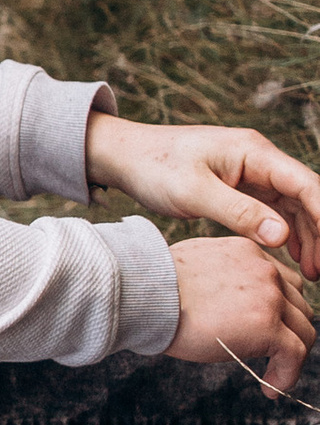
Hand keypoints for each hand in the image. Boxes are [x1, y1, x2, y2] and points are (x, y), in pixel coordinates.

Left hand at [87, 111, 319, 279]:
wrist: (124, 156)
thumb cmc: (154, 167)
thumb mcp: (195, 192)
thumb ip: (239, 213)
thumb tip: (282, 236)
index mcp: (254, 152)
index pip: (306, 184)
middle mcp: (260, 159)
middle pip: (306, 197)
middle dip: (318, 233)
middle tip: (319, 271)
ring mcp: (252, 172)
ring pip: (293, 206)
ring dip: (305, 236)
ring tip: (310, 271)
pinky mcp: (241, 186)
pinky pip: (274, 210)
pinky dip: (285, 233)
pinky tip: (290, 256)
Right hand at [164, 233, 312, 397]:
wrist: (144, 294)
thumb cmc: (154, 288)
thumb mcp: (195, 268)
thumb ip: (220, 278)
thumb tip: (217, 304)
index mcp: (248, 252)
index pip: (282, 280)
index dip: (279, 308)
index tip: (265, 328)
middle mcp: (265, 269)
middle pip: (298, 305)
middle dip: (288, 331)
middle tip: (269, 354)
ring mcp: (269, 297)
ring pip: (304, 330)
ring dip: (291, 355)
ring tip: (272, 374)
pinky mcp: (267, 326)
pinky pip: (295, 354)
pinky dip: (288, 375)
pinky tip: (270, 388)